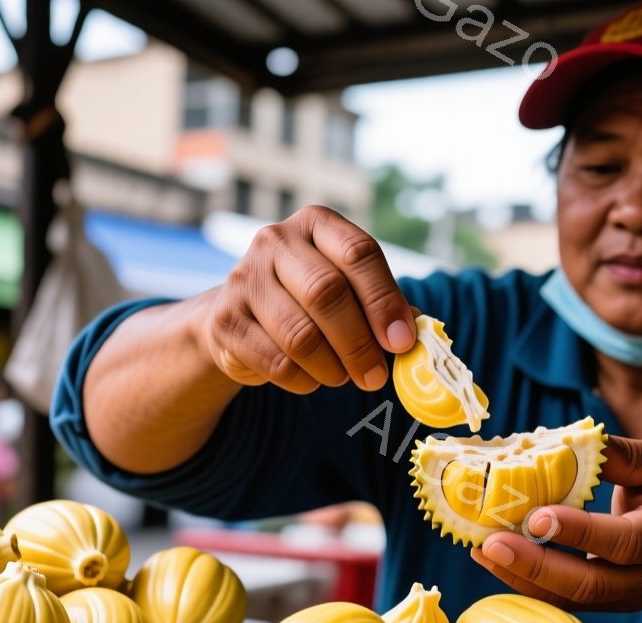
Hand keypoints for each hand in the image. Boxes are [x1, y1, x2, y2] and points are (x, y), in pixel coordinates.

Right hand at [200, 206, 418, 394]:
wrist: (241, 316)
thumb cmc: (309, 301)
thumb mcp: (349, 290)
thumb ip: (383, 306)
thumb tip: (415, 336)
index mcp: (317, 224)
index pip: (358, 254)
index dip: (384, 301)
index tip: (401, 342)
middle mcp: (277, 240)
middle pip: (327, 293)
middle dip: (359, 343)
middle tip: (376, 376)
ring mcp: (244, 277)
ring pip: (300, 334)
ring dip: (332, 367)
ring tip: (344, 377)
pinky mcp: (225, 319)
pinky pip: (276, 361)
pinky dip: (303, 379)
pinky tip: (312, 378)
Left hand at [470, 436, 641, 611]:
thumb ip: (621, 455)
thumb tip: (570, 443)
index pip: (626, 542)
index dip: (581, 532)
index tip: (536, 516)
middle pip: (592, 584)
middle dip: (537, 566)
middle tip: (491, 543)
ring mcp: (631, 598)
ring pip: (574, 600)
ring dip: (523, 577)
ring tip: (482, 550)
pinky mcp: (608, 605)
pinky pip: (564, 602)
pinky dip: (527, 582)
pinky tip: (494, 559)